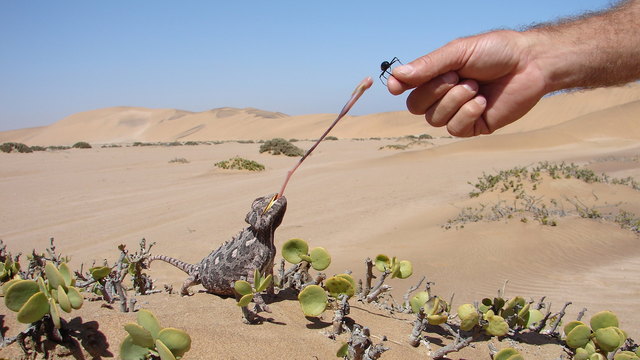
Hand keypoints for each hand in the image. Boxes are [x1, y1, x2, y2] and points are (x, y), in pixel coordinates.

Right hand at [388, 30, 547, 136]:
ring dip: (454, 101)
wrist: (530, 64)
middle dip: (434, 91)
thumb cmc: (496, 52)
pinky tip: (483, 102)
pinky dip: (467, 113)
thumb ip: (429, 65)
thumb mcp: (459, 52)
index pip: (407, 86)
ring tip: (476, 87)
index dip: (399, 86)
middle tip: (457, 76)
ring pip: (434, 119)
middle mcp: (443, 95)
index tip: (395, 86)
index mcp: (437, 75)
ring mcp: (457, 112)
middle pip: (415, 106)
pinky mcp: (473, 126)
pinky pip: (454, 129)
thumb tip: (396, 76)